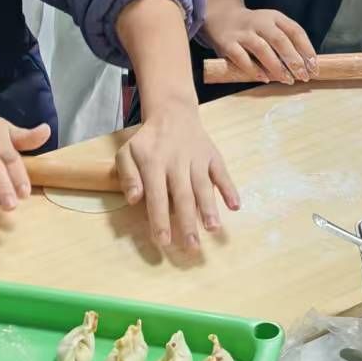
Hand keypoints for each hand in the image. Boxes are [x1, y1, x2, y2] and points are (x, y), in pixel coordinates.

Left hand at [114, 98, 238, 249]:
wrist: (172, 113)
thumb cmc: (147, 142)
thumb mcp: (126, 153)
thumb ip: (127, 175)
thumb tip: (133, 199)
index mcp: (153, 163)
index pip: (157, 196)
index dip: (160, 219)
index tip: (163, 242)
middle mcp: (177, 162)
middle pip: (183, 195)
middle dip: (188, 222)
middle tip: (192, 247)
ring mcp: (197, 158)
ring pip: (204, 185)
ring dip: (209, 207)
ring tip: (213, 228)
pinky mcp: (212, 155)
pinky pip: (222, 173)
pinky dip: (229, 188)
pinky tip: (235, 205)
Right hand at [202, 0, 317, 84]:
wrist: (221, 18)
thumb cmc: (254, 28)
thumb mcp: (272, 27)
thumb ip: (286, 42)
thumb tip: (306, 66)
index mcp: (275, 17)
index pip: (295, 31)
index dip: (307, 49)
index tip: (314, 67)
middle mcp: (260, 22)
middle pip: (280, 40)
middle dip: (294, 60)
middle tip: (303, 76)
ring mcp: (243, 32)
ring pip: (262, 49)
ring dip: (276, 67)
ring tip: (287, 80)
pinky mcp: (228, 43)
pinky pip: (242, 58)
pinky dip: (254, 70)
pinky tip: (264, 78)